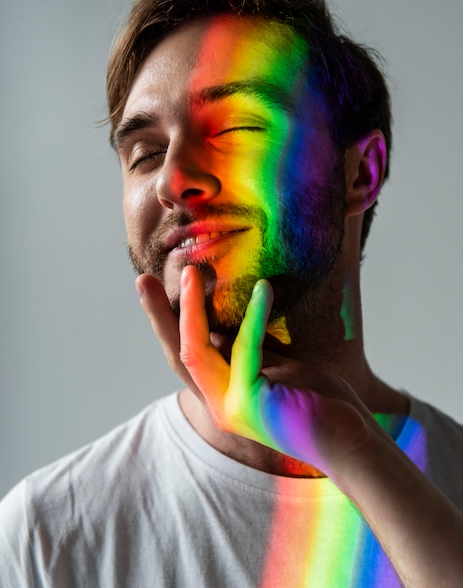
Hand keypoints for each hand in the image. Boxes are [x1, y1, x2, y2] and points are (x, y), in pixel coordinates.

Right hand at [137, 266, 462, 587]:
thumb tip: (225, 326)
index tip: (157, 292)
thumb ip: (247, 352)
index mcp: (223, 396)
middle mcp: (219, 405)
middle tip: (142, 280)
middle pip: (178, 353)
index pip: (188, 355)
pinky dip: (255, 316)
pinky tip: (264, 289)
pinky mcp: (250, 403)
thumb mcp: (275, 368)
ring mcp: (231, 407)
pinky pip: (246, 349)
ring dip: (190, 310)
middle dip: (159, 316)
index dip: (169, 324)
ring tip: (190, 273)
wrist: (347, 438)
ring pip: (195, 352)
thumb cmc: (318, 401)